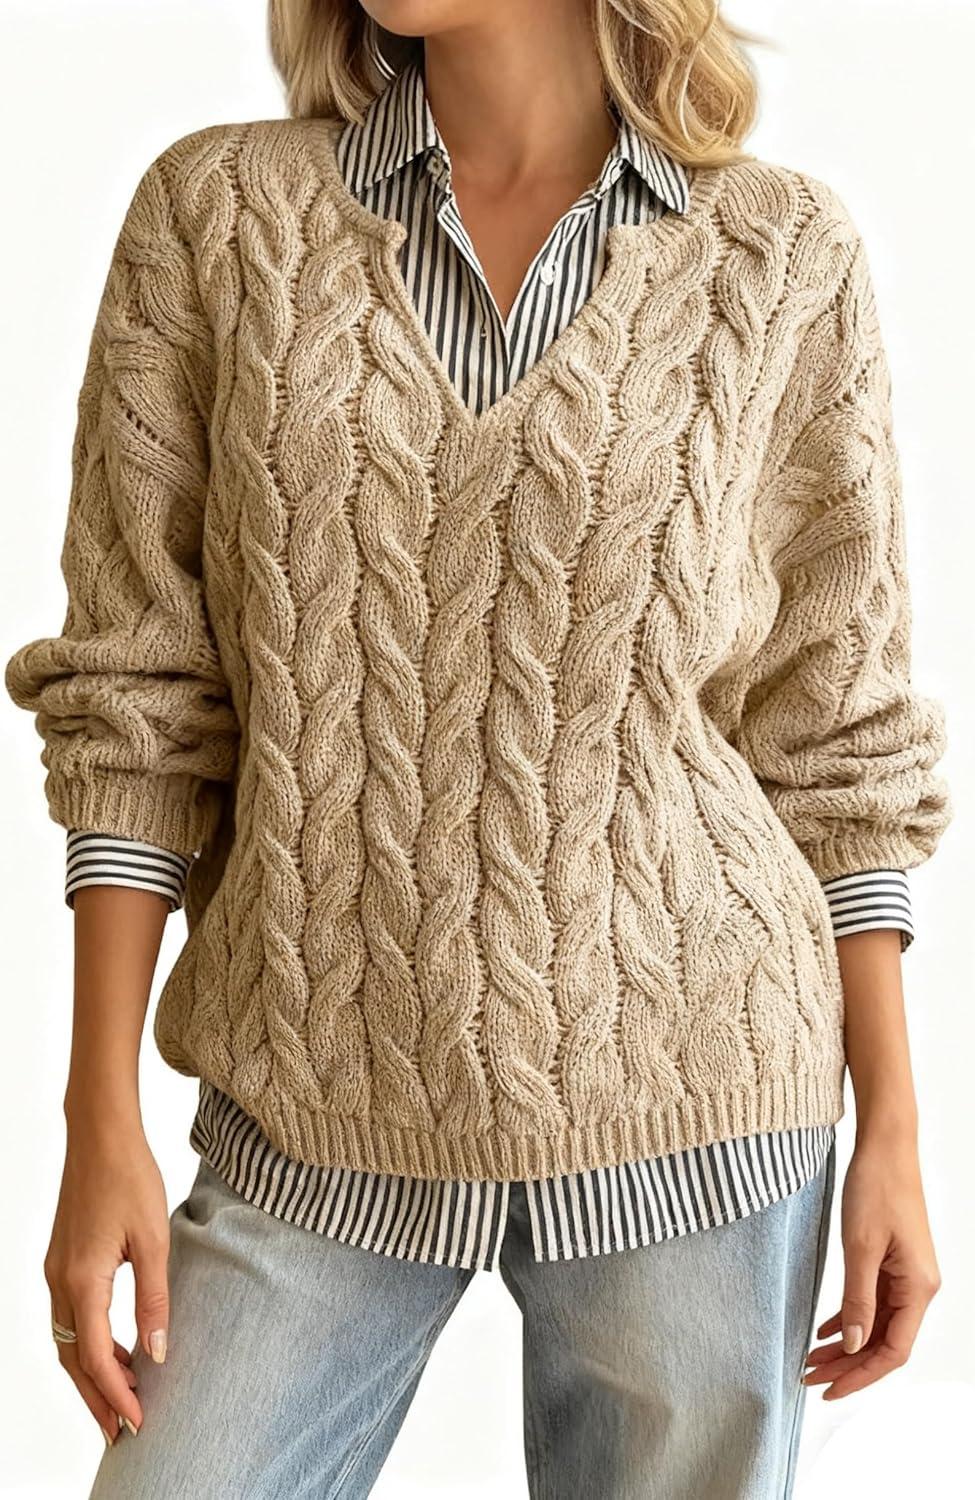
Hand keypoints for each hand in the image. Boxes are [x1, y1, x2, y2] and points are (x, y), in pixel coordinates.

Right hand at [44, 1127, 169, 1444]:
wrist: (101, 1133)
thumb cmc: (130, 1176)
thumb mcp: (154, 1238)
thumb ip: (154, 1298)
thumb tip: (157, 1353)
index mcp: (83, 1280)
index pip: (97, 1357)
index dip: (118, 1394)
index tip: (140, 1421)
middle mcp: (60, 1281)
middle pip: (74, 1360)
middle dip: (96, 1400)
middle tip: (121, 1434)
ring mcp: (56, 1271)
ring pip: (68, 1341)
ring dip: (92, 1375)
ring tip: (123, 1401)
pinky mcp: (62, 1260)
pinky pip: (71, 1318)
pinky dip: (89, 1344)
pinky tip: (118, 1350)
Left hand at [802, 1133, 940, 1399]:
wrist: (885, 1146)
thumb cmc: (876, 1187)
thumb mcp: (860, 1246)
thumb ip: (857, 1298)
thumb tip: (853, 1346)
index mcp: (917, 1287)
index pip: (893, 1351)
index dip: (861, 1375)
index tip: (829, 1389)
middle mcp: (917, 1287)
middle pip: (884, 1342)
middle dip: (848, 1364)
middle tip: (809, 1377)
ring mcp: (906, 1275)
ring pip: (876, 1324)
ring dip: (847, 1344)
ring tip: (811, 1359)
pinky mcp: (892, 1261)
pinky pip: (873, 1302)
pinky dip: (850, 1318)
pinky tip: (826, 1329)